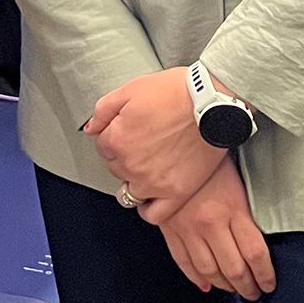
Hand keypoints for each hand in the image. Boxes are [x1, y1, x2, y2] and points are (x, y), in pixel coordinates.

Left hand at [85, 68, 219, 213]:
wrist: (212, 102)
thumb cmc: (176, 92)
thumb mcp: (132, 88)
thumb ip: (103, 110)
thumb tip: (90, 129)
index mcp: (117, 140)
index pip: (102, 145)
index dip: (115, 134)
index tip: (130, 128)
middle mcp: (131, 165)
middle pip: (115, 168)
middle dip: (125, 155)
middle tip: (144, 142)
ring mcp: (153, 184)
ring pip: (129, 193)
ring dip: (134, 181)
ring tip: (149, 167)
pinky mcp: (176, 194)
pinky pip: (153, 214)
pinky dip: (148, 208)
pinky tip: (152, 196)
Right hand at [156, 155, 275, 300]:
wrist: (171, 141)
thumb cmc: (209, 154)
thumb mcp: (237, 179)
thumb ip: (245, 211)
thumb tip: (257, 237)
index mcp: (233, 209)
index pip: (255, 254)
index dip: (265, 275)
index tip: (269, 283)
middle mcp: (211, 223)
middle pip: (234, 269)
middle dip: (248, 286)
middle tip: (254, 292)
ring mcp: (188, 229)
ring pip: (209, 271)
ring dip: (224, 286)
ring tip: (234, 290)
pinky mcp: (169, 229)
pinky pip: (183, 261)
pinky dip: (195, 277)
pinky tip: (206, 284)